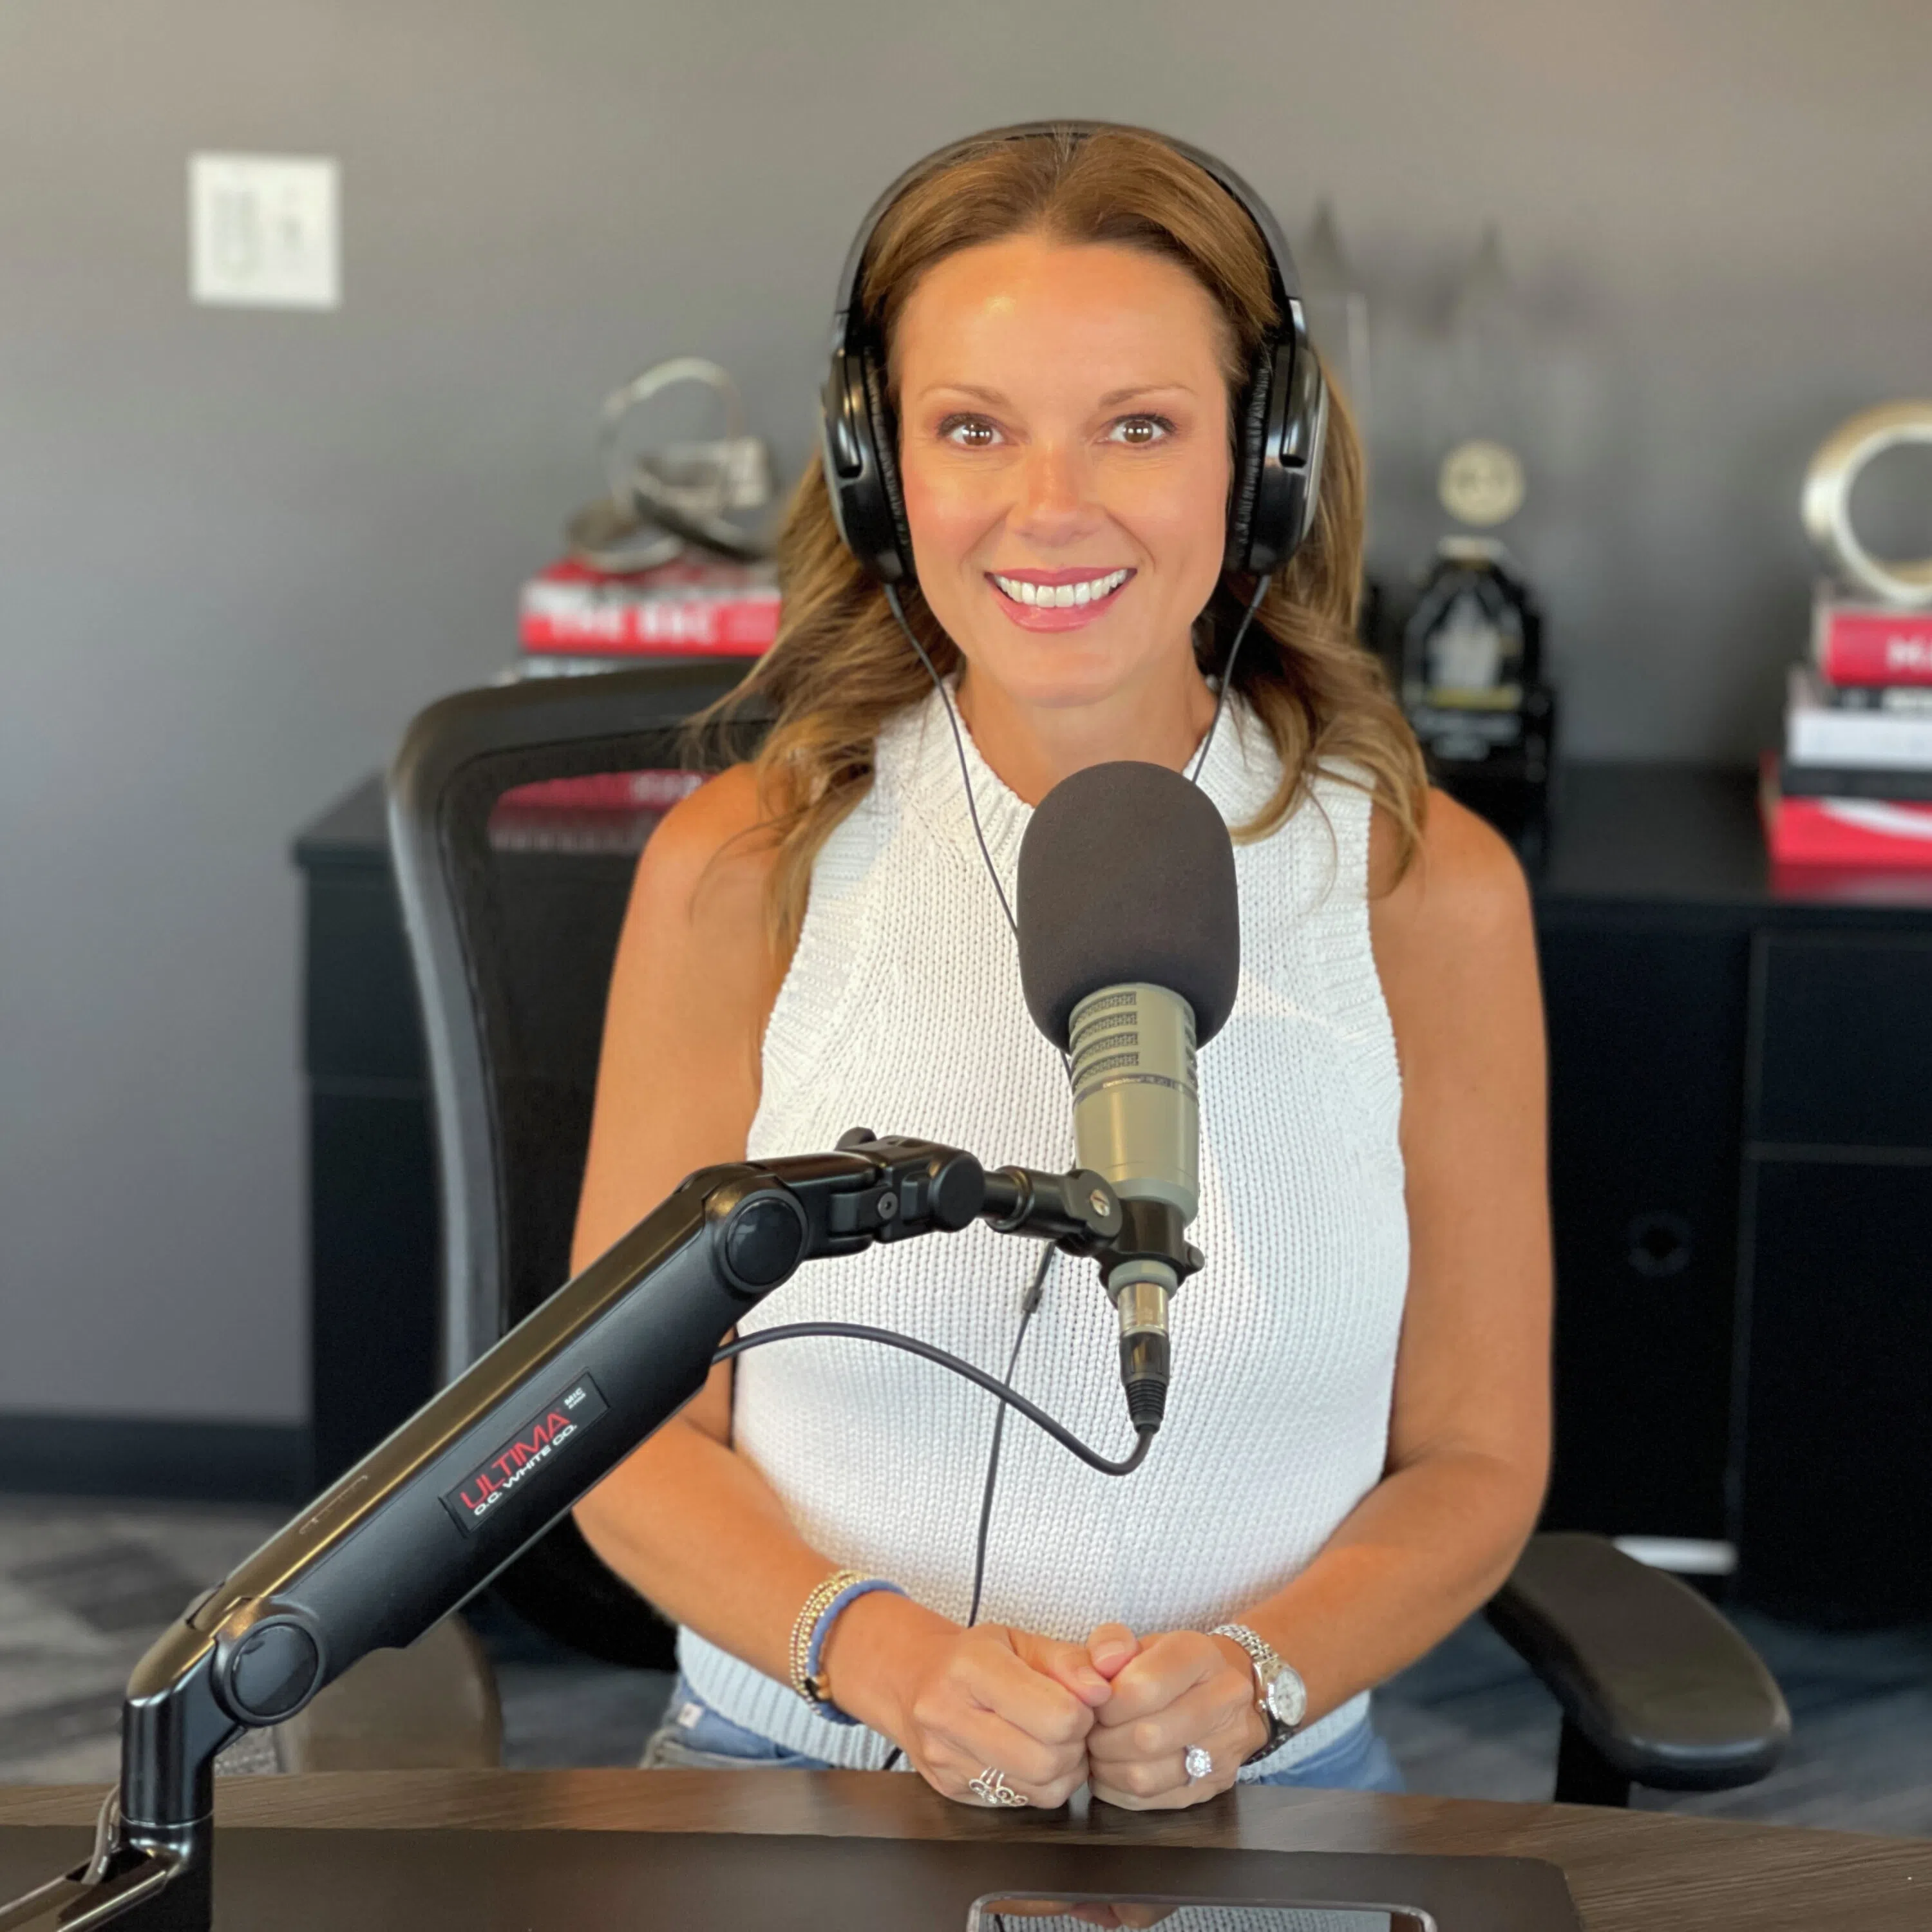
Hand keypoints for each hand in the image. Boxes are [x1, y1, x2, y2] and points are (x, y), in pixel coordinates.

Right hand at [820, 1594, 1109, 1807]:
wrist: (911, 1680)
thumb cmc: (972, 1657)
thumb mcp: (1021, 1641)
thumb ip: (1068, 1660)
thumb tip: (1101, 1690)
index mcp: (971, 1667)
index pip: (1056, 1714)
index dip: (1083, 1712)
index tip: (1079, 1700)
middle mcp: (949, 1714)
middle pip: (1048, 1759)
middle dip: (1075, 1745)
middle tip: (1069, 1724)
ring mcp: (945, 1759)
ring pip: (1039, 1790)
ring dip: (1063, 1770)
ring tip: (1053, 1741)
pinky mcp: (950, 1790)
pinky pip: (1020, 1803)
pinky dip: (1039, 1785)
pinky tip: (1031, 1758)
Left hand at [1084, 1624, 1267, 1808]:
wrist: (1220, 1693)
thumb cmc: (1168, 1667)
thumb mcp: (1138, 1641)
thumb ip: (1110, 1643)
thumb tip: (1100, 1666)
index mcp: (1202, 1656)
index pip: (1145, 1686)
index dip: (1108, 1701)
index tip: (1095, 1702)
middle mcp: (1224, 1701)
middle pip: (1147, 1737)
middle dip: (1104, 1738)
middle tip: (1091, 1730)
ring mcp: (1224, 1750)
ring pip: (1147, 1776)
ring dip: (1108, 1768)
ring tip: (1099, 1751)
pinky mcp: (1213, 1786)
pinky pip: (1152, 1801)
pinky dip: (1119, 1789)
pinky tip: (1111, 1771)